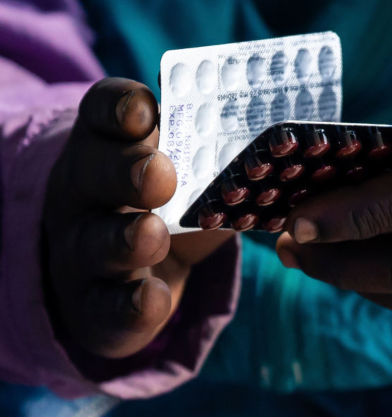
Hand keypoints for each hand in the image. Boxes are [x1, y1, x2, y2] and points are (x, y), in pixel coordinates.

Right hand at [44, 78, 232, 357]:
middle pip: (94, 173)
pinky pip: (104, 308)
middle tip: (161, 175)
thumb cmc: (171, 206)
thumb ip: (219, 157)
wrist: (130, 273)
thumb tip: (283, 142)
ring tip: (153, 235)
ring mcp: (83, 251)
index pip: (104, 114)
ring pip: (93, 243)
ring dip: (124, 239)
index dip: (120, 108)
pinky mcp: (93, 306)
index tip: (147, 111)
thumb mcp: (191, 174)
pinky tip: (151, 297)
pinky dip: (129, 304)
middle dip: (125, 171)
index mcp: (111, 147)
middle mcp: (87, 193)